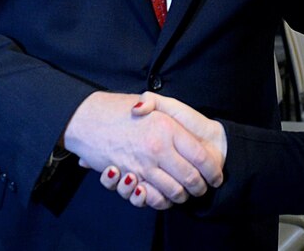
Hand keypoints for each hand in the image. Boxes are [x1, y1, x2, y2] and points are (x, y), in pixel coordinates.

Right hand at [63, 91, 223, 203]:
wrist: (87, 118)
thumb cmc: (120, 109)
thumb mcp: (150, 103)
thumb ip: (173, 113)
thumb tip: (186, 128)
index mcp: (168, 129)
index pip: (200, 156)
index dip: (212, 170)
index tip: (216, 176)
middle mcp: (158, 148)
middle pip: (191, 178)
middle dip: (200, 187)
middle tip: (203, 188)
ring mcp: (144, 165)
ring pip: (174, 191)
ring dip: (183, 196)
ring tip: (185, 193)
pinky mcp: (130, 177)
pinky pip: (152, 198)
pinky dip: (161, 200)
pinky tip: (163, 195)